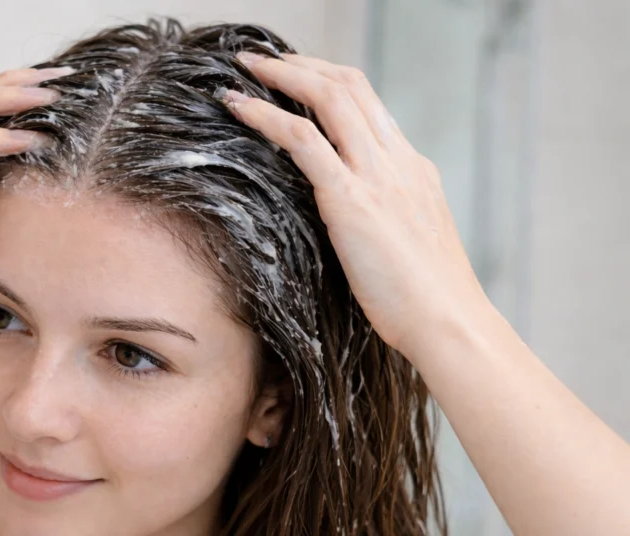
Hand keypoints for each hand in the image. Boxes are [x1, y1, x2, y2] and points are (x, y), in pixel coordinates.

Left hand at [222, 51, 492, 362]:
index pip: (371, 107)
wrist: (448, 324)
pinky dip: (266, 115)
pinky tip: (237, 106)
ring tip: (247, 66)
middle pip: (351, 87)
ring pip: (329, 98)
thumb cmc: (426, 302)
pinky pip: (303, 139)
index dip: (331, 84)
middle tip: (267, 61)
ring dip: (283, 74)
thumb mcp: (409, 247)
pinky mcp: (351, 199)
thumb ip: (384, 223)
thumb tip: (350, 228)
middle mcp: (398, 161)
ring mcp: (378, 176)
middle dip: (305, 65)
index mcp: (414, 170)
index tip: (299, 81)